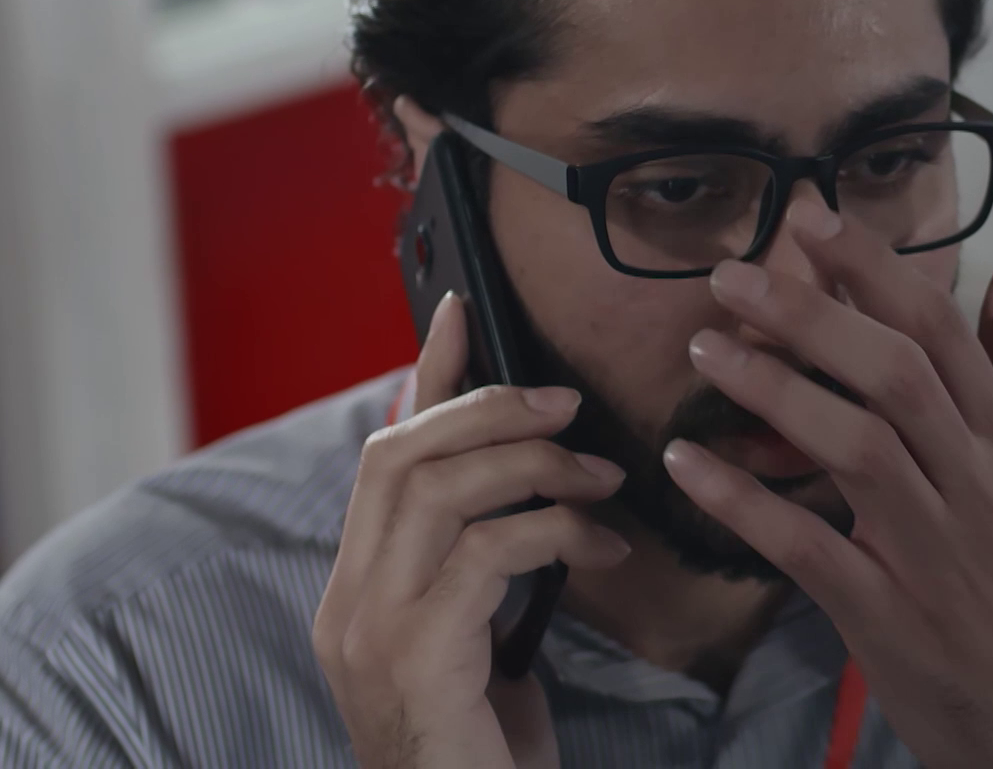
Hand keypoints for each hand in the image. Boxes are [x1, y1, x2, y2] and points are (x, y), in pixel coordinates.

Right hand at [312, 292, 632, 768]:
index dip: (425, 374)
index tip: (461, 310)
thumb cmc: (485, 749)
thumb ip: (483, 568)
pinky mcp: (417, 655)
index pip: (383, 455)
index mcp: (358, 591)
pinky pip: (487, 551)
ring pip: (437, 487)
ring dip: (531, 463)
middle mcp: (347, 602)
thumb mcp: (480, 643)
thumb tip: (530, 488)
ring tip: (601, 476)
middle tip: (568, 404)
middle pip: (400, 454)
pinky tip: (603, 547)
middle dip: (487, 407)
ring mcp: (372, 629)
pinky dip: (554, 530)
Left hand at [664, 199, 992, 768]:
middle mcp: (974, 485)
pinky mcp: (883, 612)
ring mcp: (929, 550)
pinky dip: (746, 503)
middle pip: (895, 375)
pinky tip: (688, 465)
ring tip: (705, 347)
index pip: (942, 334)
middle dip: (814, 314)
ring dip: (775, 390)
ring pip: (855, 448)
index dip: (875, 270)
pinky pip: (806, 546)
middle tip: (734, 272)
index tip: (815, 218)